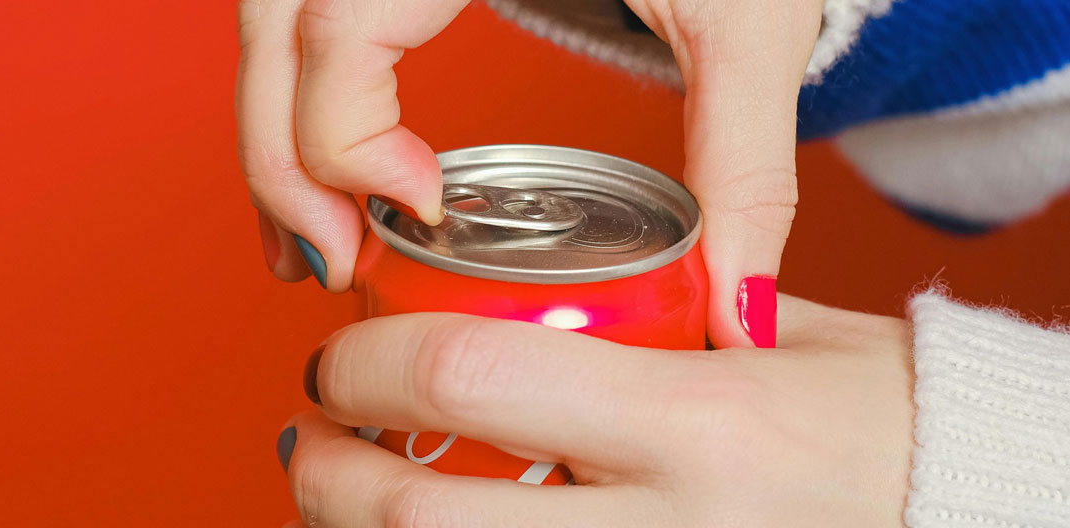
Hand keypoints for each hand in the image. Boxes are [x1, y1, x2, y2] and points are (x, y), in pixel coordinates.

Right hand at [235, 0, 820, 346]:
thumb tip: (732, 308)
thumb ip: (743, 164)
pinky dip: (294, 100)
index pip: (340, 24)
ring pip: (267, 26)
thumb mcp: (747, 20)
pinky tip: (325, 176)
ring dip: (275, 141)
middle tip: (332, 265)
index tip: (420, 208)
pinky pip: (297, 18)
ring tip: (313, 242)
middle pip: (275, 33)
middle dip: (286, 165)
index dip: (348, 134)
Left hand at [277, 295, 915, 526]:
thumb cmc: (883, 424)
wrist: (968, 516)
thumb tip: (530, 301)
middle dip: (332, 478)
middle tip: (312, 439)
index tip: (338, 353)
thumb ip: (657, 320)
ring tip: (351, 499)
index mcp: (697, 421)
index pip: (471, 376)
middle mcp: (669, 527)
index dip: (368, 362)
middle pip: (426, 522)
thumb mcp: (781, 339)